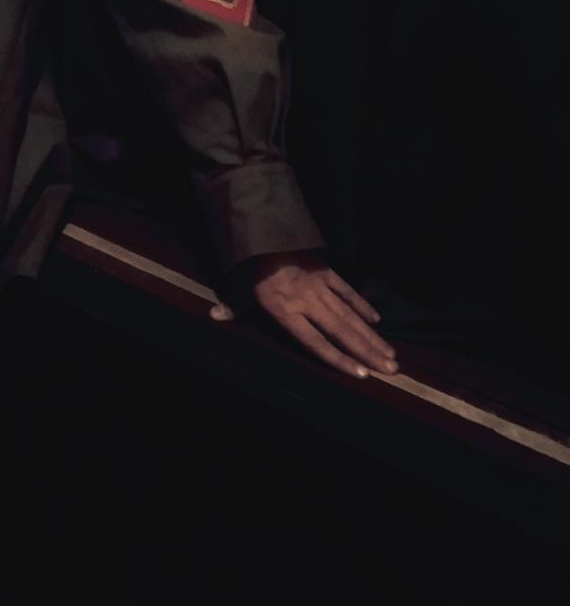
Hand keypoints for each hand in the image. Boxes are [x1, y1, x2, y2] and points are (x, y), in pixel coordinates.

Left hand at [209, 250, 398, 380]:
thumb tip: (213, 317)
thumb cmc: (246, 265)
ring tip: (391, 354)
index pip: (316, 343)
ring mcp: (319, 285)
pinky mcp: (325, 270)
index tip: (363, 375)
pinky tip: (377, 321)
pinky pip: (347, 290)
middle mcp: (306, 302)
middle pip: (341, 332)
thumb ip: (232, 307)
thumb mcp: (236, 288)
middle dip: (368, 352)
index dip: (339, 360)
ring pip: (350, 314)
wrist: (261, 230)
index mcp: (285, 312)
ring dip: (371, 335)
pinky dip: (362, 305)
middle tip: (392, 370)